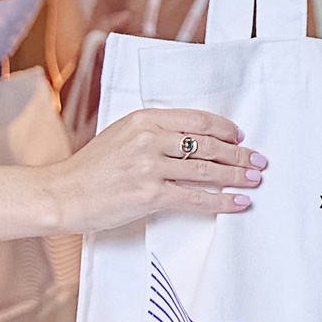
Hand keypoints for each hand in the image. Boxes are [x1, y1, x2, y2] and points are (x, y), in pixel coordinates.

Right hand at [44, 108, 261, 232]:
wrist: (63, 193)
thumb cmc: (91, 168)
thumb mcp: (121, 135)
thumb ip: (154, 133)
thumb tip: (192, 141)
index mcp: (144, 119)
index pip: (197, 120)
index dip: (224, 128)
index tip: (240, 137)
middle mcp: (149, 139)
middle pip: (207, 144)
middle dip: (238, 153)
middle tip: (258, 160)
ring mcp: (150, 167)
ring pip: (206, 170)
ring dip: (236, 176)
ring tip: (254, 180)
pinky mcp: (149, 195)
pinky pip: (195, 198)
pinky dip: (221, 201)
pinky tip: (237, 202)